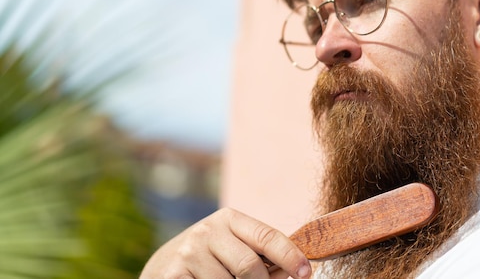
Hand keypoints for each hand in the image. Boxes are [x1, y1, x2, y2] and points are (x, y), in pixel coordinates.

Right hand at [140, 208, 311, 278]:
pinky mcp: (173, 275)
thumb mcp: (234, 248)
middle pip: (250, 266)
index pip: (266, 235)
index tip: (306, 273)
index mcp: (229, 219)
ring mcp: (188, 253)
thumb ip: (263, 257)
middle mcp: (207, 231)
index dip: (289, 255)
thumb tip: (295, 272)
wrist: (162, 269)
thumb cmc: (211, 259)